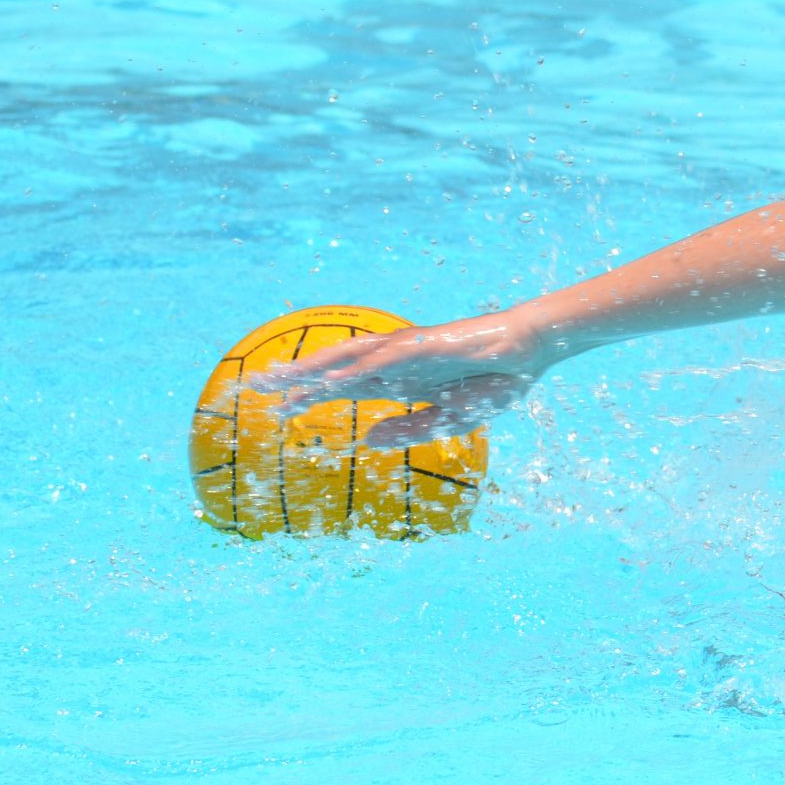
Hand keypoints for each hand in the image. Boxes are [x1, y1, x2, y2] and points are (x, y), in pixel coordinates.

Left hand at [246, 309, 546, 446]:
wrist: (529, 353)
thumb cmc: (493, 382)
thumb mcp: (447, 420)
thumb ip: (407, 429)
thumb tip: (365, 438)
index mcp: (398, 382)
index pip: (343, 390)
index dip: (309, 397)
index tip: (277, 411)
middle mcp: (393, 363)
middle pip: (333, 370)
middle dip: (295, 378)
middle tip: (255, 387)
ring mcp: (407, 352)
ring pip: (347, 358)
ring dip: (312, 367)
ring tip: (279, 377)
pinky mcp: (425, 346)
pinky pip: (382, 359)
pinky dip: (355, 369)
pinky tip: (330, 380)